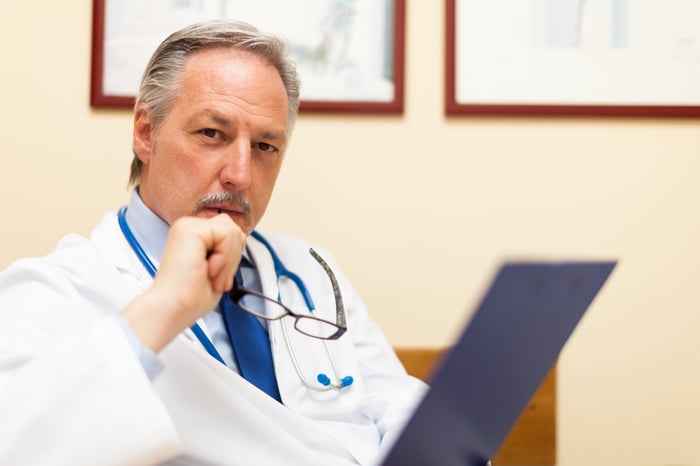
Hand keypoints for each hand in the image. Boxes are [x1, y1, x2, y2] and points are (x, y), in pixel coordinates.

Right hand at [121, 214, 245, 351]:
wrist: (174, 308)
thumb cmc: (190, 297)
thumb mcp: (218, 268)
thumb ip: (227, 248)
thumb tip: (240, 238)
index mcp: (194, 236)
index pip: (231, 234)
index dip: (233, 258)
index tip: (219, 280)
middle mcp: (189, 227)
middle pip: (234, 229)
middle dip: (233, 258)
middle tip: (217, 279)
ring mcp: (188, 226)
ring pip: (232, 231)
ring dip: (228, 261)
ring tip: (211, 276)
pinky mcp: (190, 229)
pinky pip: (227, 235)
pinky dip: (224, 258)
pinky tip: (208, 269)